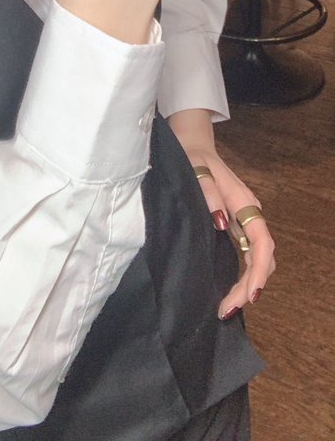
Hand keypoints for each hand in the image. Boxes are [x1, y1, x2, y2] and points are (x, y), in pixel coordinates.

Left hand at [169, 109, 276, 317]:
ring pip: (257, 259)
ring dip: (247, 284)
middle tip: (227, 310)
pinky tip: (232, 290)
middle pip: (262, 257)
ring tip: (228, 307)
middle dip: (250, 286)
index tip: (251, 294)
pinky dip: (243, 276)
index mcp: (243, 201)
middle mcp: (250, 213)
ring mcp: (244, 220)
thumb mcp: (195, 170)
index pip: (262, 240)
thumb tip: (220, 223)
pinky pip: (247, 255)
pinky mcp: (236, 225)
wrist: (192, 145)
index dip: (259, 270)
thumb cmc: (192, 158)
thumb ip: (207, 193)